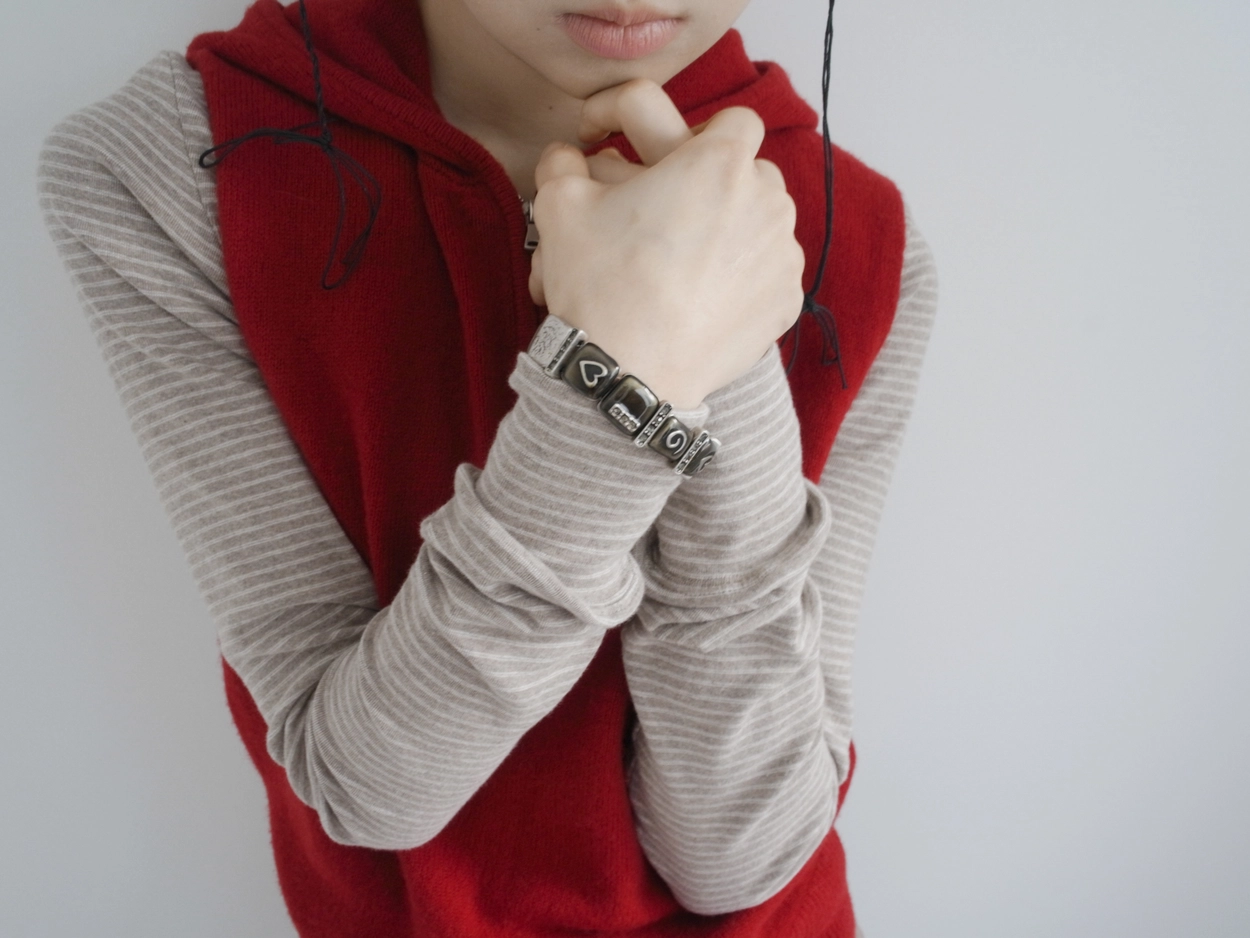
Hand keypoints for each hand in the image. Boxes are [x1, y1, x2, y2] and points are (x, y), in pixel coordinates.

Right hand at [527, 80, 804, 408]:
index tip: (675, 158)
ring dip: (734, 230)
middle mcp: (767, 200)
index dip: (704, 134)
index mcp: (719, 162)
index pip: (735, 121)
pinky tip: (705, 299)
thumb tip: (565, 154)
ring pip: (765, 223)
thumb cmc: (599, 282)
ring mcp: (783, 254)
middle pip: (753, 173)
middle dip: (720, 185)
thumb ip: (563, 163)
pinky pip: (769, 275)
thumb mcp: (560, 207)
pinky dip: (744, 279)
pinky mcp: (786, 301)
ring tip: (691, 259)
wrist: (630, 370)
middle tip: (677, 213)